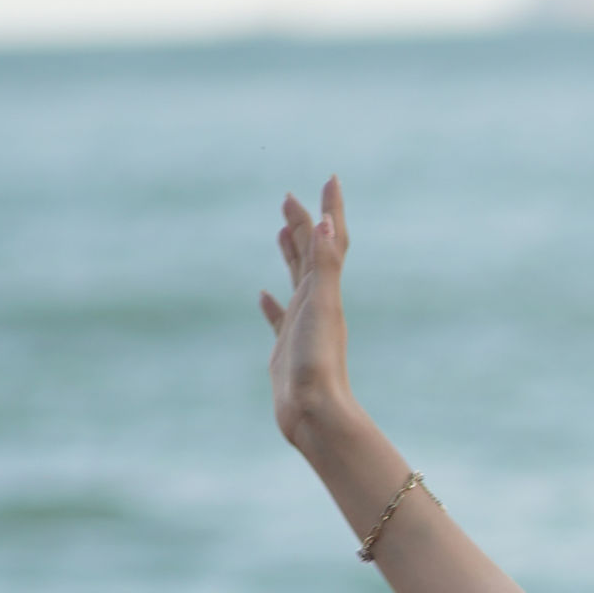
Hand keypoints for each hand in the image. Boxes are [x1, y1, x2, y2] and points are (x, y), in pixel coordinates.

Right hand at [259, 177, 352, 447]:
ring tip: (282, 232)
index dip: (330, 209)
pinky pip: (278, 317)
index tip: (330, 179)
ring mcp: (301, 325)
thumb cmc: (319, 362)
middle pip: (310, 254)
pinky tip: (263, 296)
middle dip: (303, 223)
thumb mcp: (322, 307)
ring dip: (291, 254)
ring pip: (296, 280)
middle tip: (288, 197)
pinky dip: (272, 303)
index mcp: (326, 290)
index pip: (329, 240)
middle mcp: (317, 303)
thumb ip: (326, 264)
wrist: (314, 413)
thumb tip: (327, 221)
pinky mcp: (286, 347)